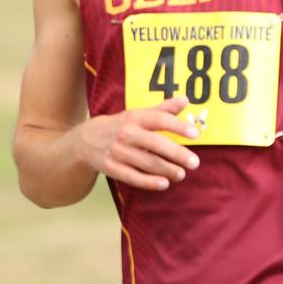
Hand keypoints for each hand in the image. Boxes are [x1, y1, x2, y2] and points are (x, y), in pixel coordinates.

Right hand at [75, 95, 199, 190]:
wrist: (87, 140)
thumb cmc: (122, 126)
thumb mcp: (139, 114)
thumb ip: (163, 109)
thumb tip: (185, 100)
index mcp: (135, 118)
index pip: (159, 120)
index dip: (178, 126)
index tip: (196, 134)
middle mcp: (127, 133)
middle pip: (155, 144)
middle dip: (177, 153)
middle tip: (195, 162)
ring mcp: (118, 152)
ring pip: (146, 162)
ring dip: (166, 169)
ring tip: (182, 174)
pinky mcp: (112, 168)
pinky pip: (133, 177)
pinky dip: (149, 182)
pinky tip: (164, 184)